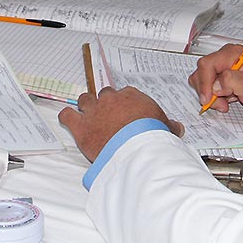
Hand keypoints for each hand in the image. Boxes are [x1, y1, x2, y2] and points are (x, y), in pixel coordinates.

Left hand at [58, 86, 184, 161]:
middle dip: (105, 103)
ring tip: (88, 114)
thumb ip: (168, 125)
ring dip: (85, 106)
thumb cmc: (151, 136)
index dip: (124, 103)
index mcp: (130, 97)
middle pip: (104, 94)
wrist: (136, 148)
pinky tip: (68, 120)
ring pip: (85, 100)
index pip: (125, 94)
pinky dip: (66, 117)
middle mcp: (110, 100)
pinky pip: (67, 115)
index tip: (126, 111)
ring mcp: (94, 111)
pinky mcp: (80, 126)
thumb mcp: (165, 128)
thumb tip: (177, 127)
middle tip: (108, 114)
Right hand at [188, 43, 242, 112]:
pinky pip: (212, 85)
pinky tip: (230, 99)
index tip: (208, 99)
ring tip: (226, 102)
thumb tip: (214, 85)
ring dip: (212, 95)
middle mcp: (226, 57)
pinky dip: (217, 95)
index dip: (204, 83)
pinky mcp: (226, 75)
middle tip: (220, 104)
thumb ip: (230, 82)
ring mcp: (225, 66)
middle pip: (202, 72)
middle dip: (208, 91)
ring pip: (205, 80)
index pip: (206, 65)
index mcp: (231, 54)